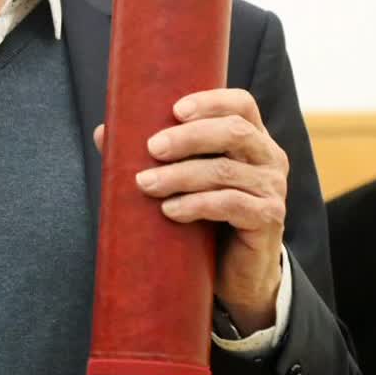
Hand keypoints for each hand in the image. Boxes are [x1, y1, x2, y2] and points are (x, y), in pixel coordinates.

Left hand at [94, 89, 287, 333]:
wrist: (237, 273)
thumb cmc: (206, 217)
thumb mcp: (182, 181)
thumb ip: (151, 155)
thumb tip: (102, 132)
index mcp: (252, 137)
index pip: (241, 104)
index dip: (210, 102)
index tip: (175, 110)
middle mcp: (269, 157)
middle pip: (233, 132)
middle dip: (188, 137)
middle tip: (151, 149)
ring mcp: (273, 188)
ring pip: (225, 172)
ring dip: (180, 175)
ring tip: (145, 184)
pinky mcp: (269, 218)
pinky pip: (232, 204)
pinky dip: (197, 205)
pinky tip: (170, 211)